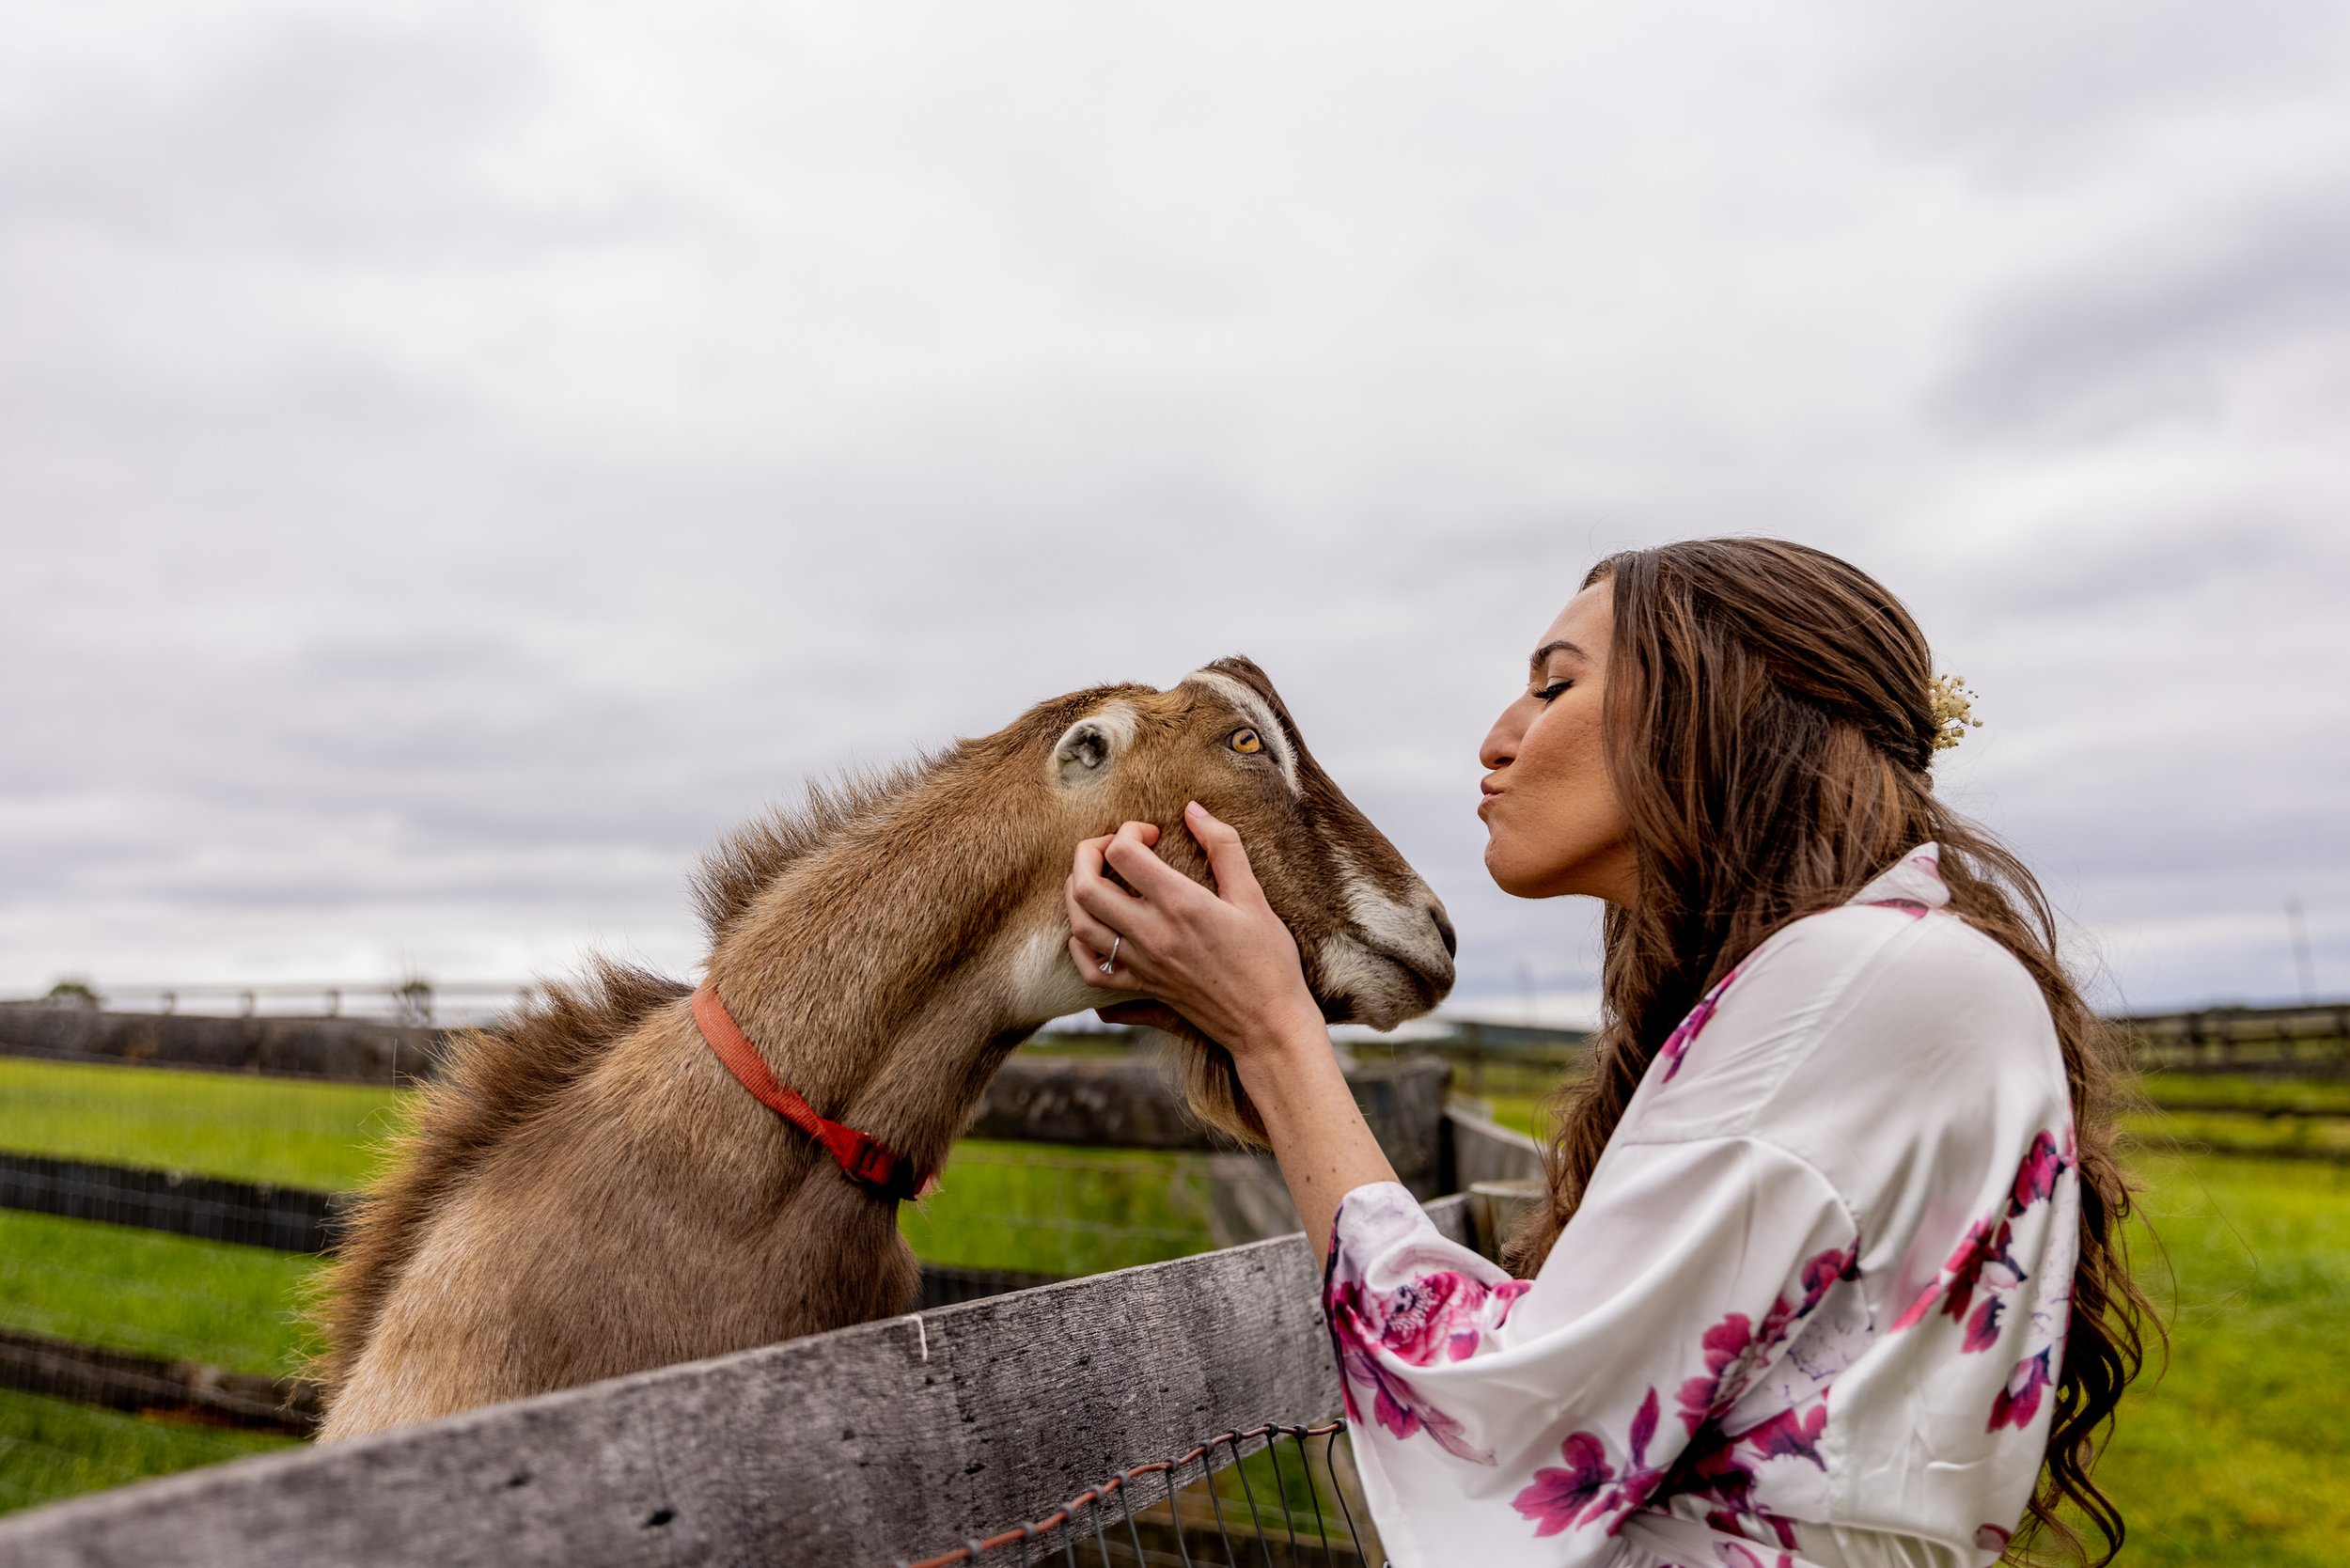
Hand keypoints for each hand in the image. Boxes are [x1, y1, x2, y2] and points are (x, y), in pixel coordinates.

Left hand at [1064, 802, 1325, 1059]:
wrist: (1269, 1024)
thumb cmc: (1269, 959)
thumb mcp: (1254, 896)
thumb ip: (1223, 846)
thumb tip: (1193, 809)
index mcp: (1182, 905)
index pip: (1123, 854)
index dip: (1129, 831)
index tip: (1152, 833)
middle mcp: (1153, 934)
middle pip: (1086, 886)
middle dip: (1088, 853)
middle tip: (1112, 847)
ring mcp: (1142, 965)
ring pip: (1080, 925)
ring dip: (1077, 893)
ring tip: (1098, 878)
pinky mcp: (1141, 988)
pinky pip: (1090, 970)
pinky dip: (1080, 945)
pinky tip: (1096, 928)